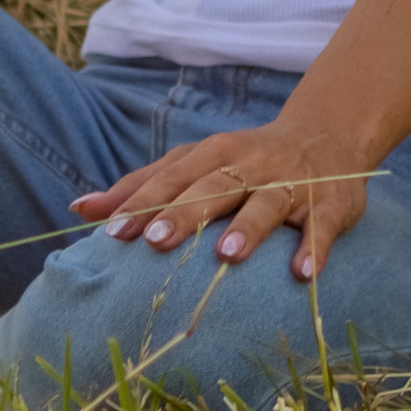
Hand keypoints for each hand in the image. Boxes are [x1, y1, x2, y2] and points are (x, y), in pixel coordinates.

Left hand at [70, 120, 380, 280]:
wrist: (327, 134)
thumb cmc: (246, 160)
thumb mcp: (195, 163)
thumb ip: (143, 186)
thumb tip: (80, 208)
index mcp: (214, 153)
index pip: (173, 177)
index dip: (144, 202)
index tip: (112, 231)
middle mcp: (251, 163)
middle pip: (214, 186)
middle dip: (185, 212)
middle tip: (156, 241)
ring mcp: (292, 182)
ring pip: (268, 202)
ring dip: (248, 227)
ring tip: (226, 256)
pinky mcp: (330, 202)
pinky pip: (322, 225)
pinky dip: (314, 248)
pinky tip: (303, 275)